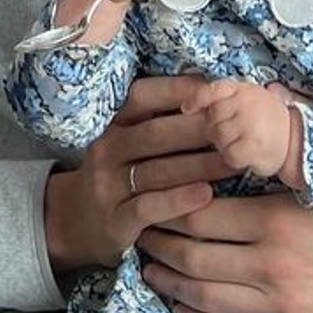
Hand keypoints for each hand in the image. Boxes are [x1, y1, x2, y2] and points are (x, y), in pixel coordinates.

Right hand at [43, 76, 226, 274]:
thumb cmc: (118, 175)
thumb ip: (159, 122)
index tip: (214, 90)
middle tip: (237, 127)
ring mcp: (107, 185)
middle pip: (155, 133)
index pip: (142, 97)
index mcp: (113, 124)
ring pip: (157, 170)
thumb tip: (212, 96)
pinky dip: (178, 200)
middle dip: (199, 128)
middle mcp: (107, 149)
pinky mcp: (114, 220)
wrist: (75, 222)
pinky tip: (206, 194)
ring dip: (199, 164)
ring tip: (236, 161)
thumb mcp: (126, 143)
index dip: (177, 90)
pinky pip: (148, 206)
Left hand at [137, 194, 312, 312]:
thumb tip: (223, 162)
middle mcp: (271, 267)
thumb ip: (270, 182)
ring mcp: (280, 307)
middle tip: (139, 229)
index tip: (152, 197)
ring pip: (202, 297)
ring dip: (168, 281)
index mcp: (276, 221)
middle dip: (157, 242)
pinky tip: (180, 306)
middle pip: (191, 255)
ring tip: (149, 267)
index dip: (167, 206)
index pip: (198, 214)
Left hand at [184, 80, 296, 181]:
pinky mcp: (253, 146)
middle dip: (216, 129)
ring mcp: (249, 124)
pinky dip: (235, 159)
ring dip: (225, 146)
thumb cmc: (270, 121)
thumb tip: (188, 104)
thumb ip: (226, 97)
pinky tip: (247, 156)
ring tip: (243, 144)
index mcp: (244, 89)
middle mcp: (246, 103)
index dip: (196, 99)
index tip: (187, 109)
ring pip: (218, 138)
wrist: (299, 141)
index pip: (213, 89)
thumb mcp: (252, 98)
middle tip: (234, 134)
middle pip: (211, 119)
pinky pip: (229, 156)